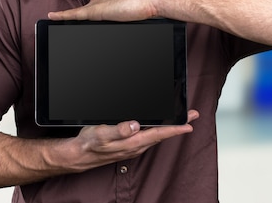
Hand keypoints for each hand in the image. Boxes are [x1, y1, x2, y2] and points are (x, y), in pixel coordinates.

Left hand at [48, 0, 159, 21]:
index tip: (73, 22)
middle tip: (56, 21)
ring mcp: (98, 7)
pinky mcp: (96, 11)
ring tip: (52, 19)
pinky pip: (75, 14)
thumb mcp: (131, 20)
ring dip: (64, 18)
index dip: (80, 18)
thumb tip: (126, 28)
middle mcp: (101, 4)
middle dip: (69, 18)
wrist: (150, 1)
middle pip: (81, 14)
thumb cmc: (145, 10)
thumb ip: (124, 21)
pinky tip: (53, 17)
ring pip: (76, 14)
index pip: (90, 13)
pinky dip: (64, 15)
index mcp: (108, 7)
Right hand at [66, 109, 198, 171]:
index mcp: (132, 142)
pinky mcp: (129, 145)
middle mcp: (136, 146)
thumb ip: (119, 129)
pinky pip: (148, 137)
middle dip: (178, 125)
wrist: (80, 155)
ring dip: (169, 128)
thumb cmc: (90, 144)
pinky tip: (158, 126)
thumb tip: (135, 124)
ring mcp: (133, 147)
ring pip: (156, 136)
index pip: (158, 134)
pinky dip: (158, 130)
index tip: (189, 124)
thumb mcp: (102, 133)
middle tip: (191, 116)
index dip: (175, 129)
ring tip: (180, 120)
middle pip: (162, 134)